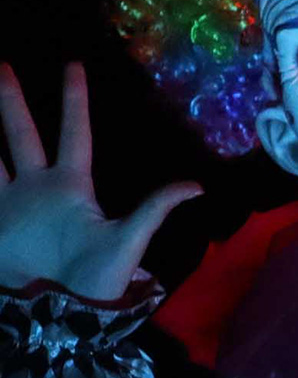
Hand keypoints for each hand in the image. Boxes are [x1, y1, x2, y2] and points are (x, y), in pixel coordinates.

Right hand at [0, 63, 201, 301]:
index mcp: (72, 185)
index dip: (74, 100)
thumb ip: (156, 209)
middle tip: (3, 65)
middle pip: (21, 133)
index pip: (75, 132)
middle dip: (11, 101)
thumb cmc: (97, 278)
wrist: (60, 312)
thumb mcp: (129, 241)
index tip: (73, 65)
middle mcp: (38, 186)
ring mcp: (10, 203)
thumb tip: (199, 187)